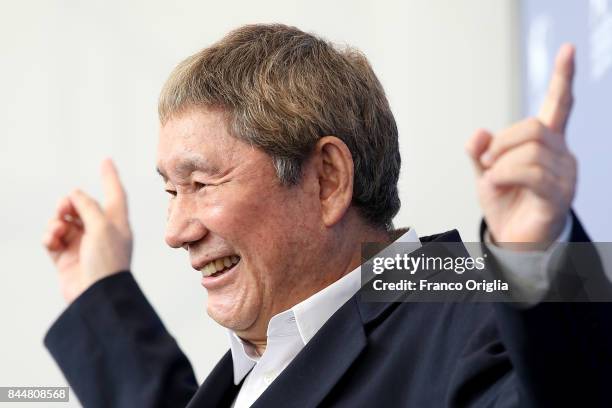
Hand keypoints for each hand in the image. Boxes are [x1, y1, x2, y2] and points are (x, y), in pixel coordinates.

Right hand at [42, 158, 132, 302]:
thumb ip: (88, 205)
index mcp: (118, 223)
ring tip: (58, 227)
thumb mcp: (102, 226)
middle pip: (81, 206)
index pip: (115, 194)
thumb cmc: (107, 260)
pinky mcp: (66, 258)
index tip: (106, 160)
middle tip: (65, 207)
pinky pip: (52, 238)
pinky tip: (52, 238)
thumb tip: (75, 193)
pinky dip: (49, 235)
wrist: (97, 296)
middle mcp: (101, 232)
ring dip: (57, 220)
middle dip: (69, 202)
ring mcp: (82, 245)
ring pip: (63, 221)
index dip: (110, 177)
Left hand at [466, 44, 576, 247]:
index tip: (567, 50)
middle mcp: (562, 155)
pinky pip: (530, 172)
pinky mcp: (558, 197)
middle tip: (487, 161)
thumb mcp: (487, 171)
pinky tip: (494, 184)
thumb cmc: (505, 204)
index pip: (559, 105)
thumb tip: (478, 134)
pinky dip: (503, 175)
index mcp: (547, 144)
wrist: (512, 242)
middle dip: (502, 142)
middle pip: (533, 126)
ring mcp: (565, 176)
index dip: (562, 78)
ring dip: (499, 163)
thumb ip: (481, 150)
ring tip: (492, 179)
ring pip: (529, 150)